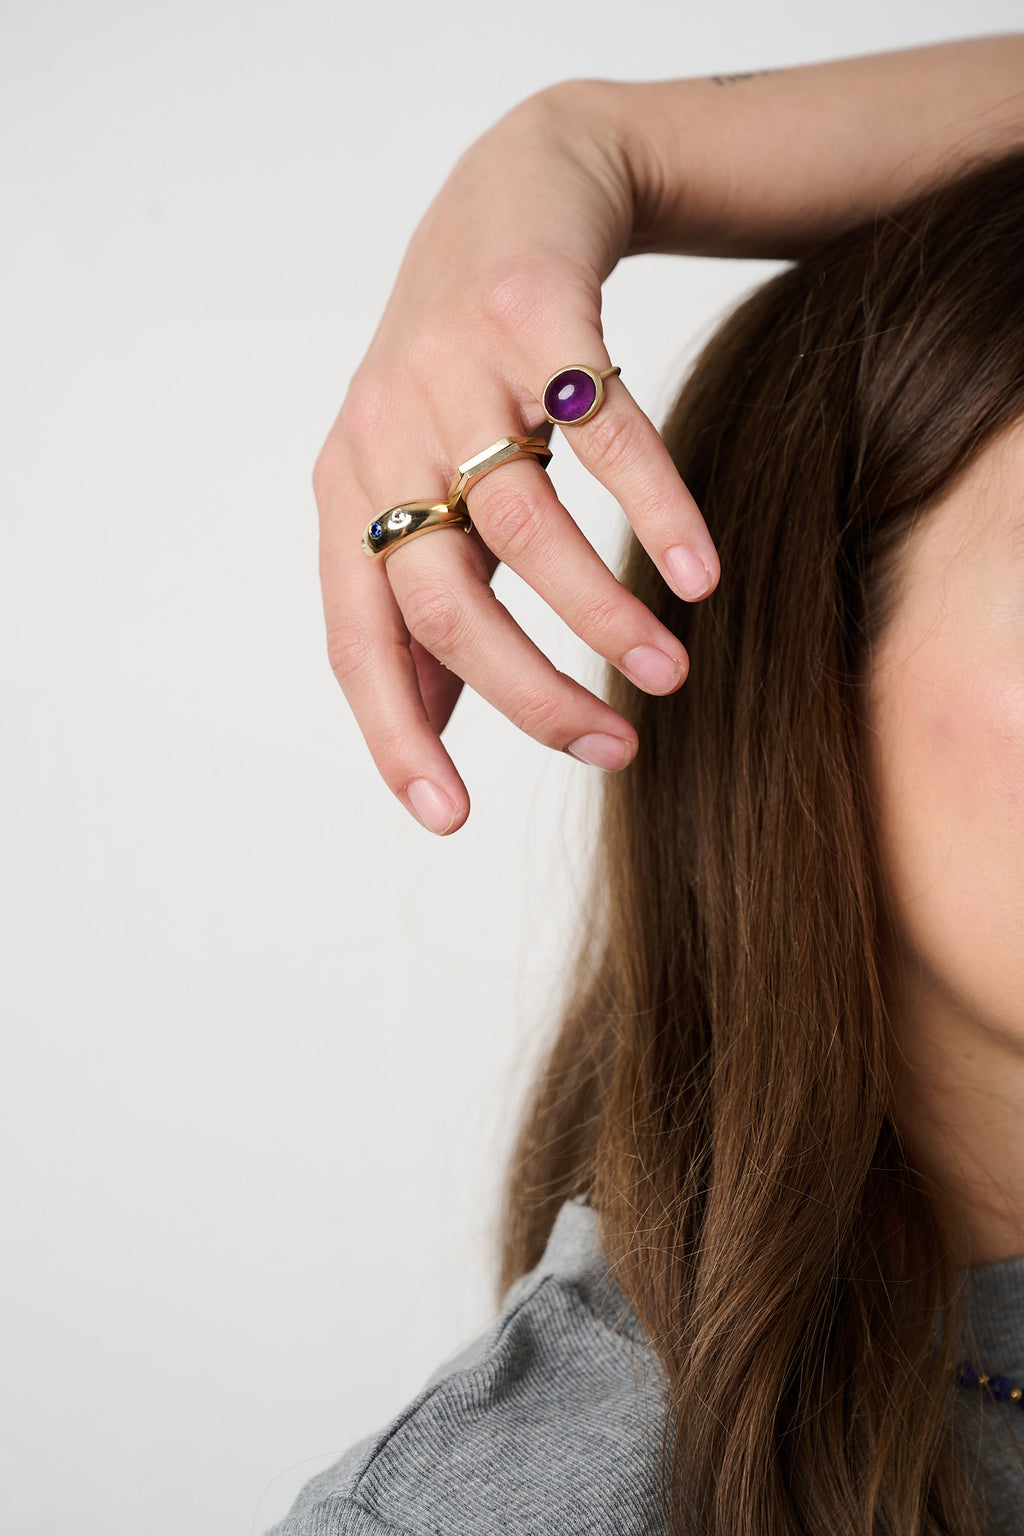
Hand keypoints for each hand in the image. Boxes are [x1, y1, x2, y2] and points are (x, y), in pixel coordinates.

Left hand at [314, 82, 719, 835]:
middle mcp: (384, 437)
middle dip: (532, 695)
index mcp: (349, 495)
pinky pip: (605, 434)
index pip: (358, 643)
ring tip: (672, 674)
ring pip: (530, 529)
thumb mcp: (421, 485)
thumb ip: (421, 598)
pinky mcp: (533, 316)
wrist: (513, 194)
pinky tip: (703, 576)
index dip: (395, 736)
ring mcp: (454, 372)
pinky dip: (659, 512)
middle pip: (445, 603)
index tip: (450, 819)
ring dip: (605, 619)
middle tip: (614, 748)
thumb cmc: (464, 375)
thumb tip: (429, 726)